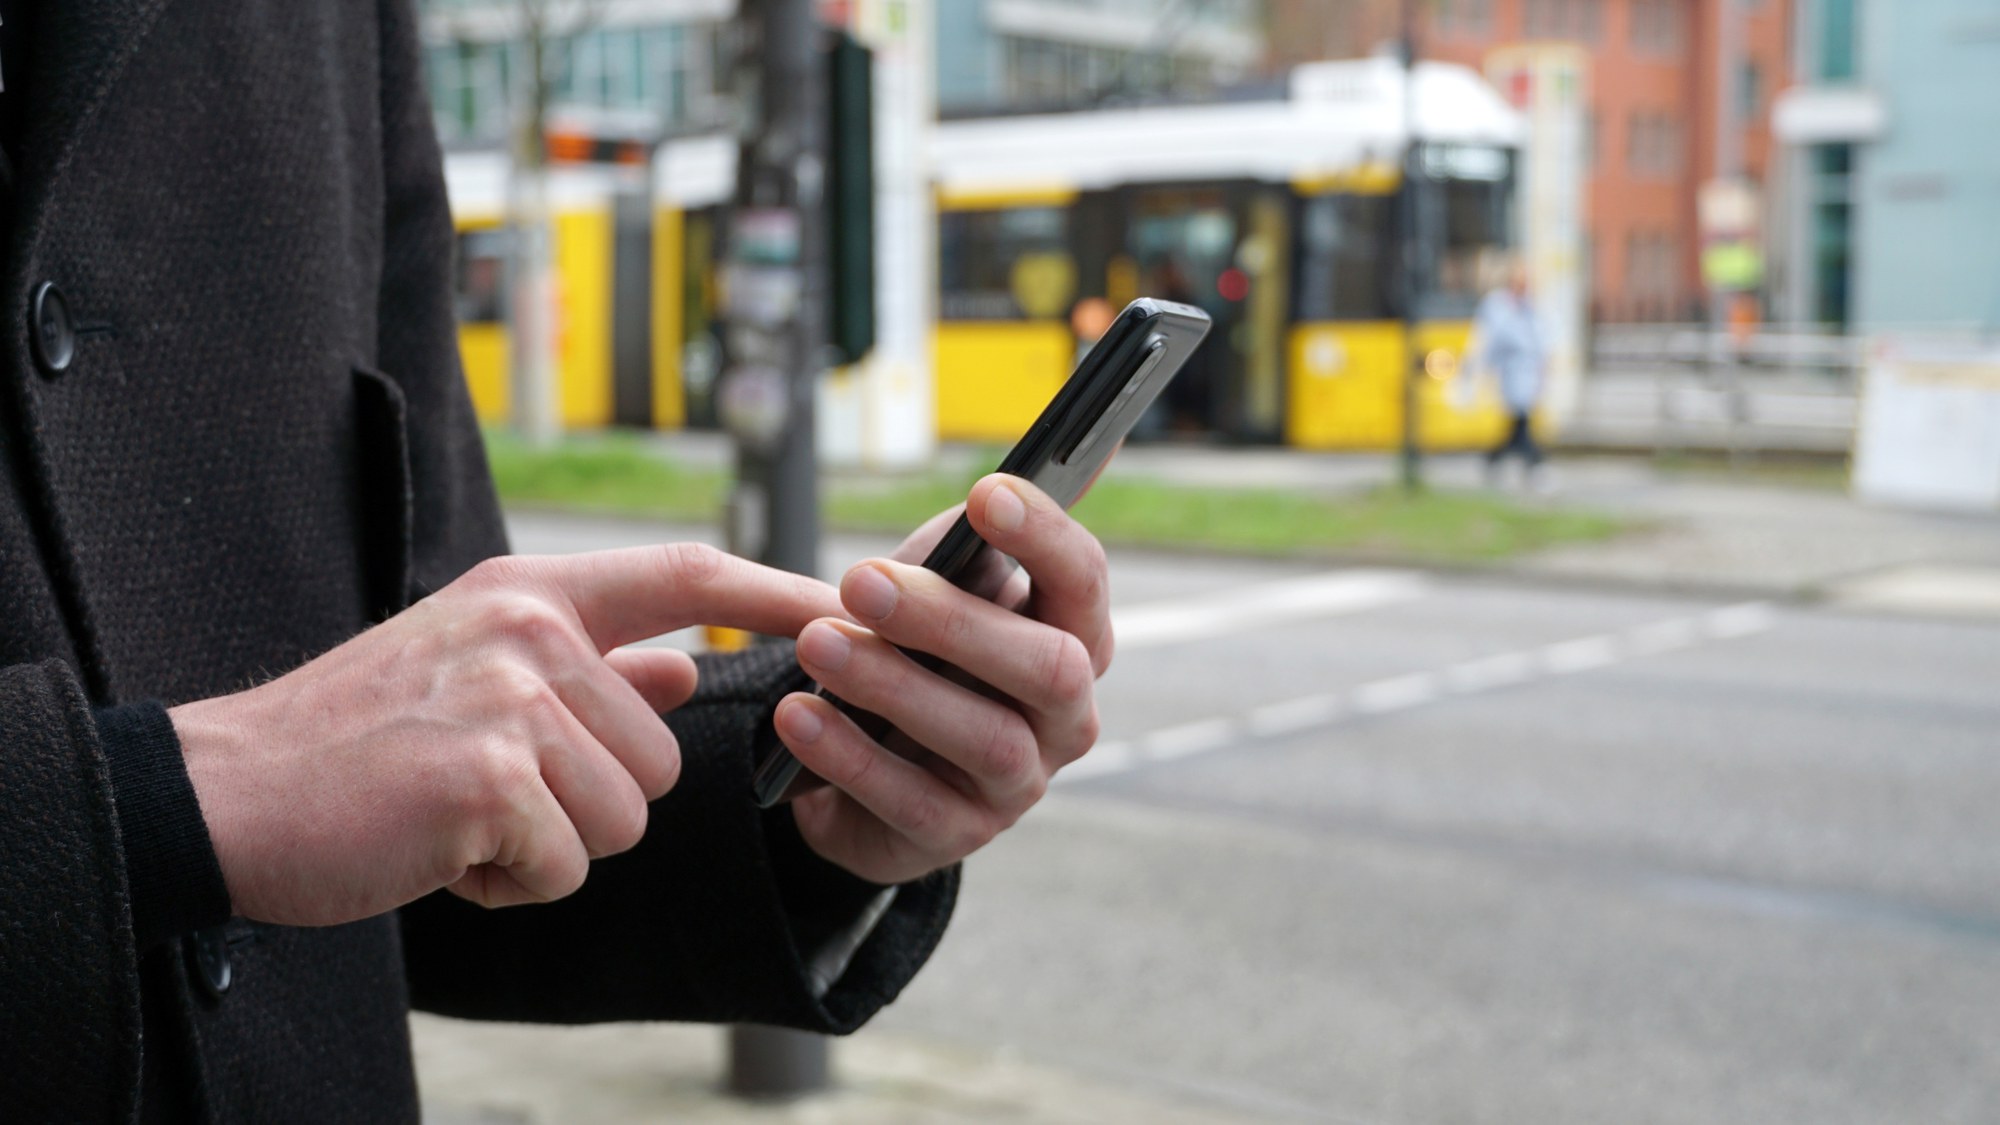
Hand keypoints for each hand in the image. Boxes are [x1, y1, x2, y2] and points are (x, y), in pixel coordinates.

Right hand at [173, 545, 840, 926]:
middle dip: (593, 802)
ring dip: (554, 845)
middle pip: (661, 755)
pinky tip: (447, 853)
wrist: (232, 793)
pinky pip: (570, 863)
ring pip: (627, 816)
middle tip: (488, 793)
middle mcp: (530, 632)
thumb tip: (691, 671)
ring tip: (464, 819)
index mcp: (532, 595)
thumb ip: (595, 668)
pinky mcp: (490, 779)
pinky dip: (514, 883)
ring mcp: (511, 701)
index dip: (776, 591)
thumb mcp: (478, 675)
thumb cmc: (359, 743)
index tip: (845, 603)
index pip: (686, 574)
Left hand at [775, 475, 1112, 884]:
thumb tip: (982, 503)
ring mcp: (1019, 784)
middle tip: (861, 582)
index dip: (1046, 537)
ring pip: (984, 737)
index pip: (1083, 582)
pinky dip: (849, 755)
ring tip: (815, 644)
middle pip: (1048, 667)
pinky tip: (798, 715)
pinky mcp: (958, 836)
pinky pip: (911, 800)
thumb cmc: (910, 654)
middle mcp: (1065, 716)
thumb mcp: (928, 591)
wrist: (856, 761)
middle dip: (953, 620)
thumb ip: (955, 551)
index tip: (986, 493)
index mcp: (1071, 638)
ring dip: (894, 685)